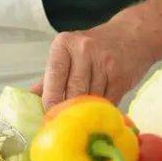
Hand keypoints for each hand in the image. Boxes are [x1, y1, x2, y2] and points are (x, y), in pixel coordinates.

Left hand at [30, 20, 155, 109]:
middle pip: (73, 91)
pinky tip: (99, 114)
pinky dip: (102, 111)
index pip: (53, 77)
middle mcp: (84, 51)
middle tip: (64, 125)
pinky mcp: (121, 77)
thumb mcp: (68, 53)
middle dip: (68, 110)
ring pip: (91, 99)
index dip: (50, 100)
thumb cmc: (93, 46)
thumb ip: (49, 76)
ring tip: (82, 120)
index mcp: (64, 45)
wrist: (132, 35)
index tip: (48, 116)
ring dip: (86, 112)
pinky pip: (108, 102)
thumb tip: (29, 98)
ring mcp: (105, 63)